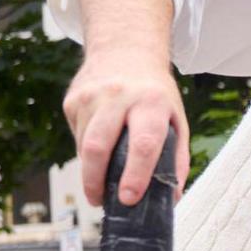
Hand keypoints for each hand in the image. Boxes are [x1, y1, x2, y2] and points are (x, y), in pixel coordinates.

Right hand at [63, 51, 189, 206]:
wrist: (125, 49)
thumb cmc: (155, 92)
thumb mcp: (177, 118)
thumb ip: (177, 158)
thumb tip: (171, 196)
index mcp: (152, 102)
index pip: (143, 144)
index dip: (135, 175)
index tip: (129, 198)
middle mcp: (119, 96)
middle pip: (98, 146)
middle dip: (95, 181)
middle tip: (101, 201)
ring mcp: (91, 97)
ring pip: (83, 146)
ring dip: (91, 169)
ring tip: (102, 178)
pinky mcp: (72, 100)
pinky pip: (77, 137)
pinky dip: (86, 150)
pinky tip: (100, 144)